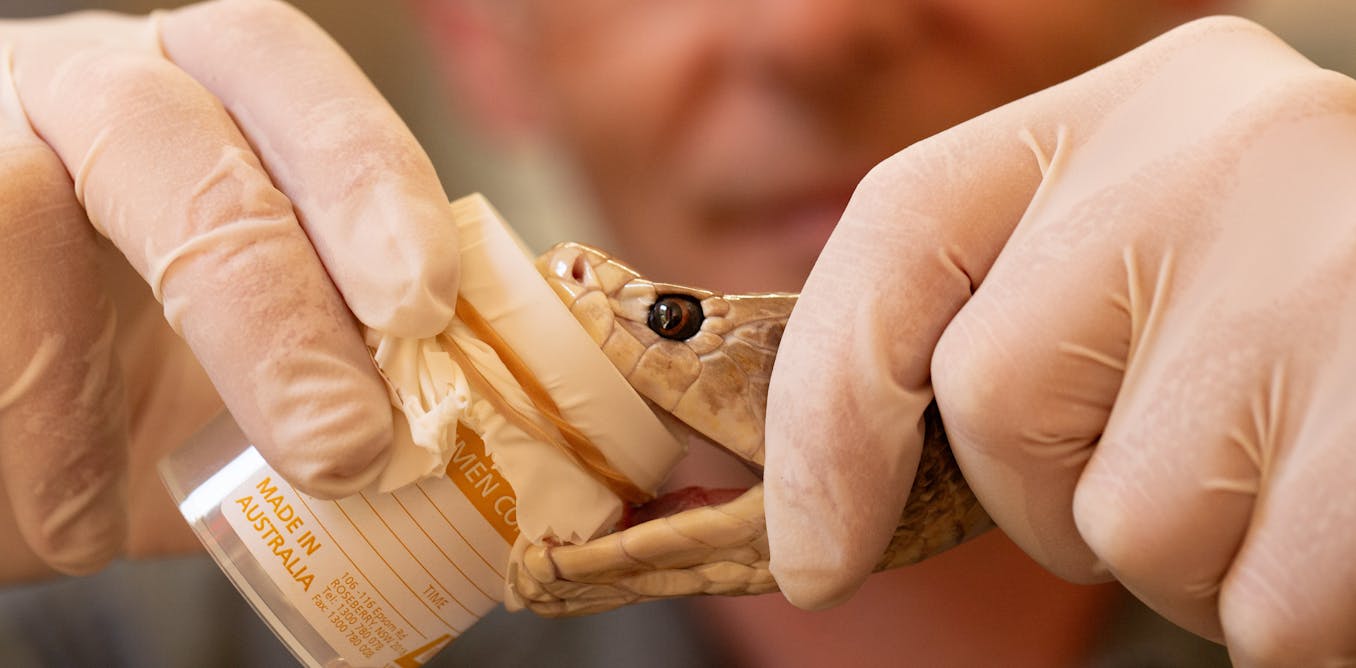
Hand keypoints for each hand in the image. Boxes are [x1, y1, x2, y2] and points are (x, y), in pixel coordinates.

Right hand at [0, 0, 456, 578]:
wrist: (4, 429)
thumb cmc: (135, 384)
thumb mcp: (255, 366)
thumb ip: (355, 367)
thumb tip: (494, 432)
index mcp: (200, 98)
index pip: (281, 70)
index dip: (362, 170)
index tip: (425, 300)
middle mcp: (84, 94)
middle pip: (168, 131)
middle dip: (267, 289)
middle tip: (348, 438)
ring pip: (20, 210)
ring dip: (84, 385)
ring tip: (116, 516)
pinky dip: (24, 439)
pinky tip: (64, 520)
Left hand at [765, 16, 1355, 664]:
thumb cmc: (1308, 310)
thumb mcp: (1155, 253)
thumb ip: (1021, 313)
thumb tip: (832, 487)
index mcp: (1133, 105)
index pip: (896, 235)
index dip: (823, 413)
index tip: (813, 553)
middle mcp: (1223, 155)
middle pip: (994, 397)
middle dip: (1054, 487)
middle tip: (1185, 450)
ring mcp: (1325, 274)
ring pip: (1125, 520)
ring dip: (1183, 549)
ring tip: (1287, 468)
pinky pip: (1261, 604)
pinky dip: (1283, 608)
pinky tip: (1338, 517)